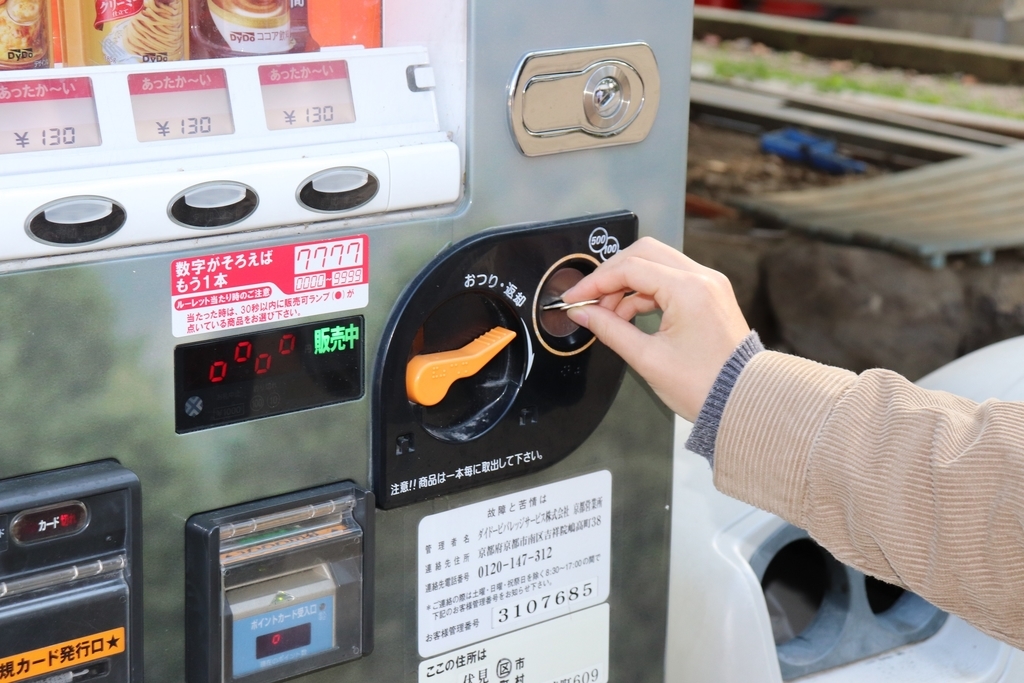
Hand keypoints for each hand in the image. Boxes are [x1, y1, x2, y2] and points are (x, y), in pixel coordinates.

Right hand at [562, 237, 750, 421]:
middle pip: (643, 253)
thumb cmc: (705, 385)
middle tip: (591, 301)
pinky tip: (630, 317)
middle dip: (612, 275)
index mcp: (688, 290)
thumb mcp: (647, 359)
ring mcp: (708, 284)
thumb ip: (610, 329)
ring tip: (610, 316)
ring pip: (656, 264)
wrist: (744, 401)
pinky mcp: (709, 295)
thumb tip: (584, 313)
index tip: (575, 298)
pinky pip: (670, 280)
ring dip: (628, 284)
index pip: (629, 268)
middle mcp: (702, 278)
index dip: (595, 282)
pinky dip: (646, 292)